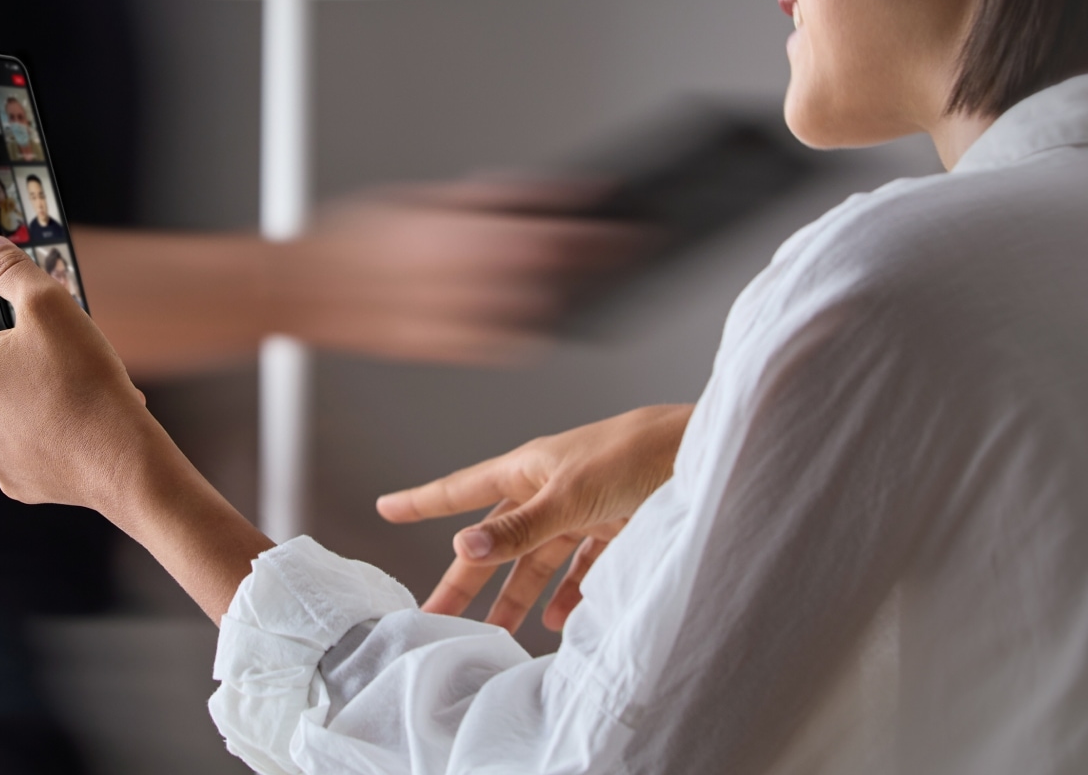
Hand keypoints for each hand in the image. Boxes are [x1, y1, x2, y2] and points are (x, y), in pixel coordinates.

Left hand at [0, 230, 272, 620]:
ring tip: (81, 387)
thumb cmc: (85, 380)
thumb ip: (10, 267)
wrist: (120, 460)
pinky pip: (27, 438)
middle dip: (31, 347)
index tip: (48, 295)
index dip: (16, 293)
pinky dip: (48, 428)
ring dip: (39, 387)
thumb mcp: (51, 304)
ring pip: (10, 400)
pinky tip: (78, 422)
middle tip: (73, 347)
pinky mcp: (13, 477)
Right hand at [278, 179, 643, 365]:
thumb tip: (555, 193)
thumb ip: (496, 199)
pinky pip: (514, 341)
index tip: (646, 225)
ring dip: (572, 296)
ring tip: (593, 281)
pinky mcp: (456, 350)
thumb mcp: (428, 199)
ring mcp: (468, 322)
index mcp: (474, 236)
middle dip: (605, 264)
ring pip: (546, 314)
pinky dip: (534, 324)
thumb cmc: (356, 236)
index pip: (567, 234)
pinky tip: (543, 311)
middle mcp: (478, 282)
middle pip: (567, 276)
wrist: (308, 291)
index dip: (613, 232)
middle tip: (633, 253)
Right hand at [376, 405, 691, 632]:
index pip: (463, 490)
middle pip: (496, 541)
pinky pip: (582, 567)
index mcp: (528, 470)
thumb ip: (518, 527)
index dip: (423, 502)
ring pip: (538, 560)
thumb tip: (463, 548)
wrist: (701, 454)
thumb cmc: (633, 456)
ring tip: (501, 633)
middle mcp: (549, 489)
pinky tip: (565, 619)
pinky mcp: (615, 527)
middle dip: (467, 579)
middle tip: (437, 616)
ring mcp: (582, 510)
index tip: (386, 508)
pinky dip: (571, 593)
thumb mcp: (569, 495)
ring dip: (519, 595)